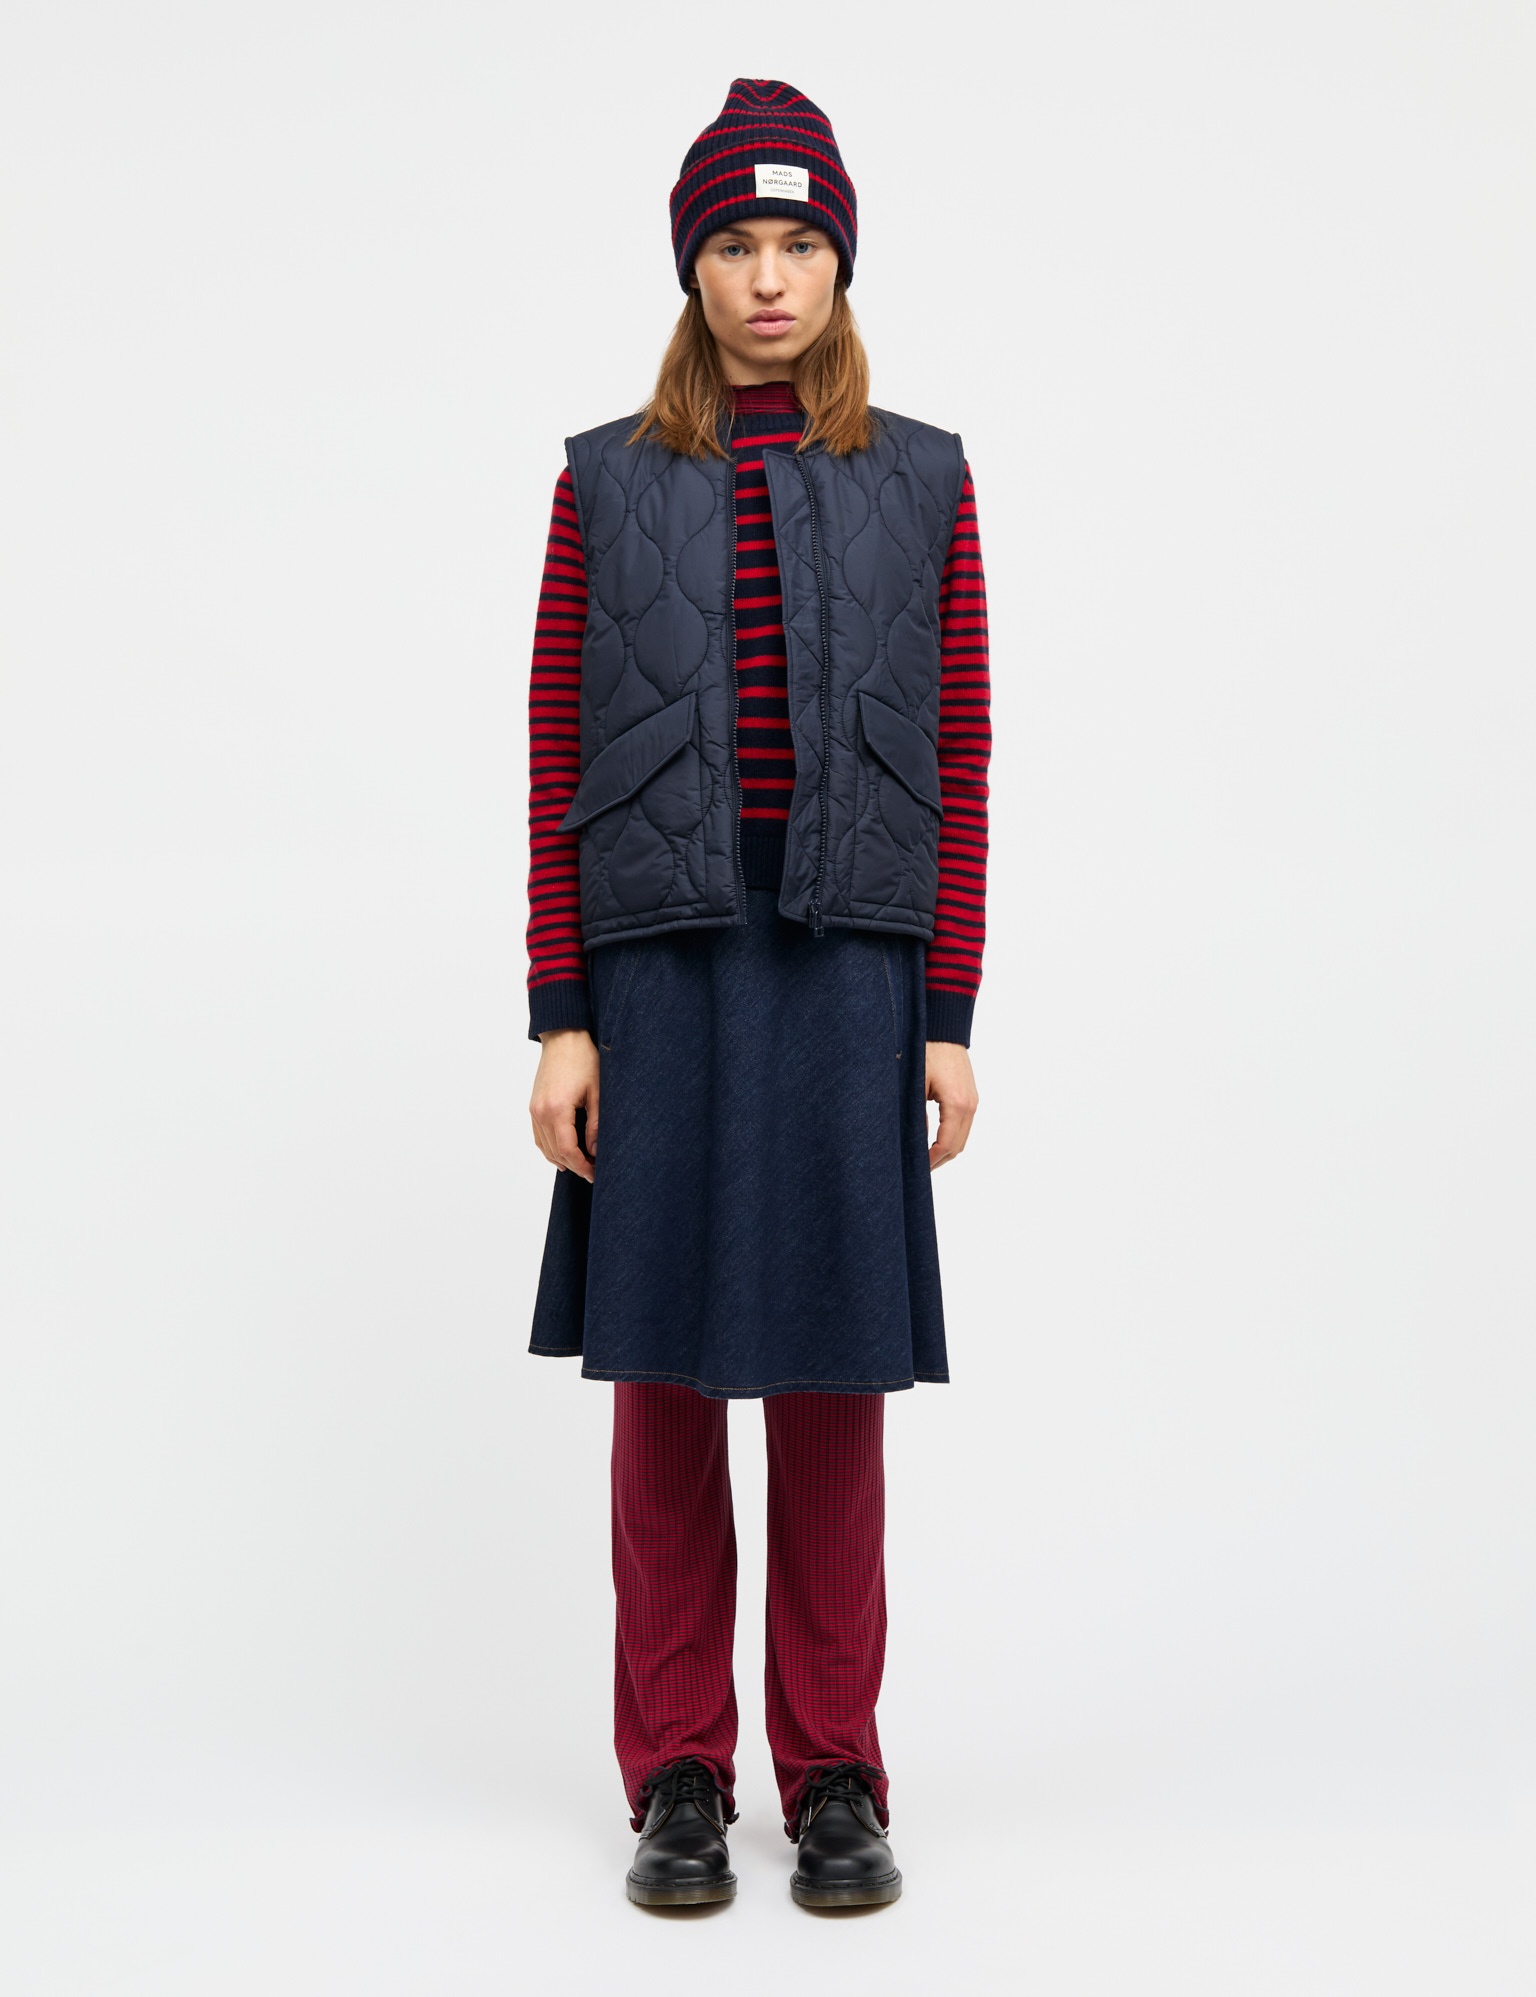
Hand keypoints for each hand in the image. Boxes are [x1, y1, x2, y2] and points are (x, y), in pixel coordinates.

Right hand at [530, 1028, 599, 1182]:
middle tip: (592, 1172)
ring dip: (561, 1159)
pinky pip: (538, 1136)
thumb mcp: (597, 1092)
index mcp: (557, 1110)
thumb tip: (594, 1151)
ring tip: (581, 1165)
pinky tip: (562, 1154)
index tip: (595, 1173)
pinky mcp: (533, 1106)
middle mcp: (541, 1112)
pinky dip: (549, 1148)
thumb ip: (596, 1124)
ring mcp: (534, 1110)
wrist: (564, 1038)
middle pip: (555, 1152)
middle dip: (574, 1166)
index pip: (567, 1150)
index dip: (582, 1166)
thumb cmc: (584, 1060)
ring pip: (544, 1147)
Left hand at [925, 1041, 977, 1170]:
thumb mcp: (915, 1084)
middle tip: (918, 1170)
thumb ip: (914, 1115)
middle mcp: (970, 1106)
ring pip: (962, 1138)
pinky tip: (933, 1140)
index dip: (932, 1161)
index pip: (946, 1145)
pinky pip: (964, 1125)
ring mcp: (973, 1101)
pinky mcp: (971, 1096)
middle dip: (939, 1160)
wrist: (944, 1029)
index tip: (917, 1170)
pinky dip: (951, 1137)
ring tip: (925, 1158)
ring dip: (945, 1150)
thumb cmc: (926, 1051)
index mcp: (957, 1105)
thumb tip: (912, 1141)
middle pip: (957, 1147)